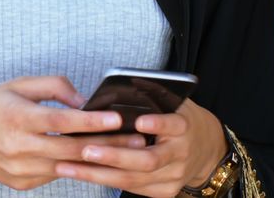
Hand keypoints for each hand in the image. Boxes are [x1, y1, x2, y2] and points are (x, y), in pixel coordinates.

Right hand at [0, 76, 146, 192]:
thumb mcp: (15, 85)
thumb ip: (52, 87)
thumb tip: (83, 100)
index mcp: (17, 117)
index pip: (60, 120)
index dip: (90, 121)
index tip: (116, 118)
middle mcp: (19, 146)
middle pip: (72, 148)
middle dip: (108, 144)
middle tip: (137, 138)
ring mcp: (21, 169)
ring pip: (69, 166)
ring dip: (98, 159)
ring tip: (126, 151)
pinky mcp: (23, 184)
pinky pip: (56, 174)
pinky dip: (74, 166)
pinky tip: (93, 159)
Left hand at [54, 98, 227, 196]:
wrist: (205, 149)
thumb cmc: (176, 118)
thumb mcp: (171, 102)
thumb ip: (150, 97)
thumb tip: (119, 87)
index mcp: (183, 126)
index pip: (173, 124)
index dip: (157, 124)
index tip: (139, 121)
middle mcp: (181, 154)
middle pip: (147, 160)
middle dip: (114, 156)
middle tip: (85, 150)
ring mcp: (174, 176)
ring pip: (134, 179)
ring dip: (97, 174)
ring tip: (67, 166)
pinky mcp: (165, 191)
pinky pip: (132, 188)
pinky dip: (104, 181)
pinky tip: (79, 173)